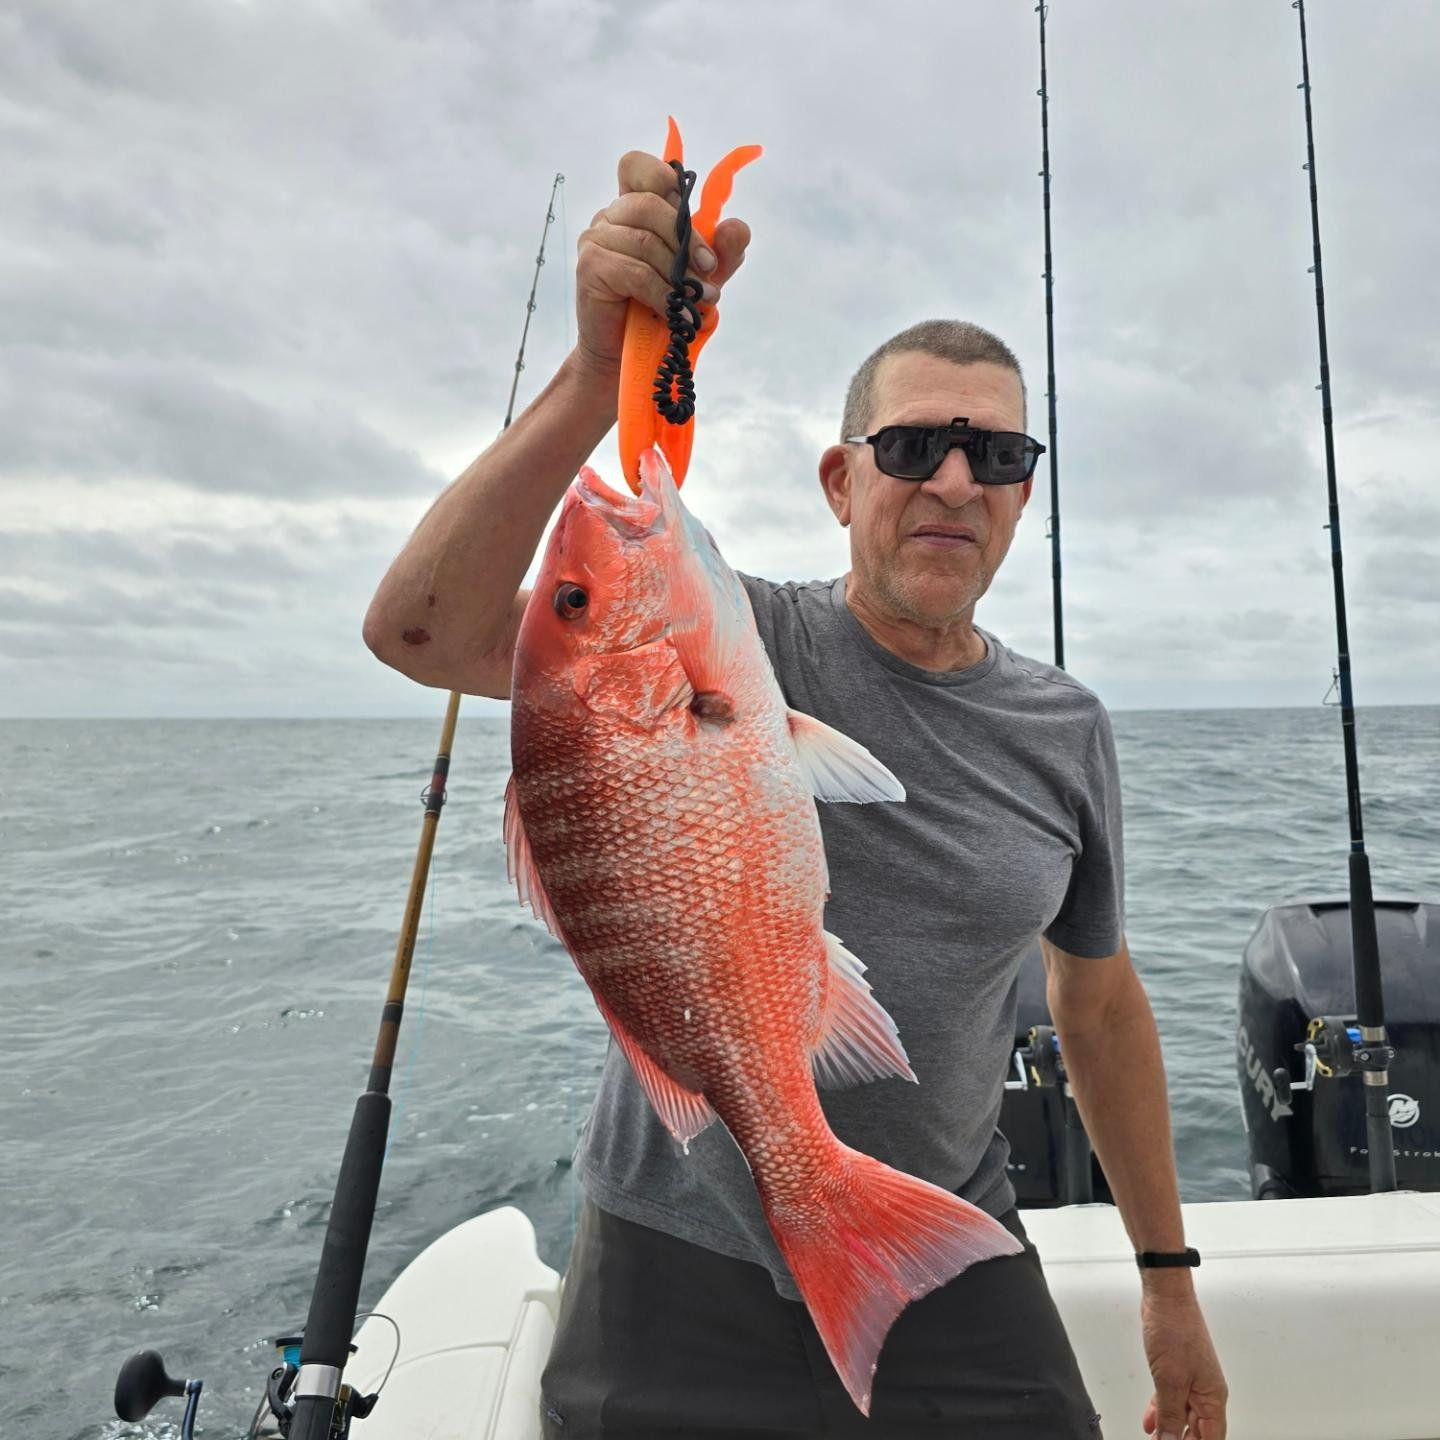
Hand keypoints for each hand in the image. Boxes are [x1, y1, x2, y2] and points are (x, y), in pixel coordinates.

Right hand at [573, 150, 751, 382]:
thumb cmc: (661, 307)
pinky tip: (676, 312)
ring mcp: (595, 239)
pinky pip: (635, 272)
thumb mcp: (701, 277)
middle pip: (649, 203)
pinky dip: (662, 293)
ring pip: (644, 240)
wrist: (628, 353)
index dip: (663, 178)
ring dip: (678, 273)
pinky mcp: (590, 267)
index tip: (689, 212)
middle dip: (687, 237)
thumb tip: (736, 227)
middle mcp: (610, 217)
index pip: (637, 166)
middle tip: (709, 270)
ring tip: (699, 299)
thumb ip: (722, 251)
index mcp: (633, 206)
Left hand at [1140, 1285, 1227, 1438]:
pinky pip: (1172, 1398)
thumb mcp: (1170, 1381)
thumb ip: (1171, 1415)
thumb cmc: (1175, 1328)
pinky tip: (1151, 1421)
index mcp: (1213, 1397)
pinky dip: (1162, 1410)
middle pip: (1198, 1430)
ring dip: (1170, 1429)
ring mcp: (1192, 1379)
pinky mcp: (1177, 1369)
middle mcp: (1206, 1390)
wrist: (1166, 1297)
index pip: (1210, 1438)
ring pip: (1183, 1414)